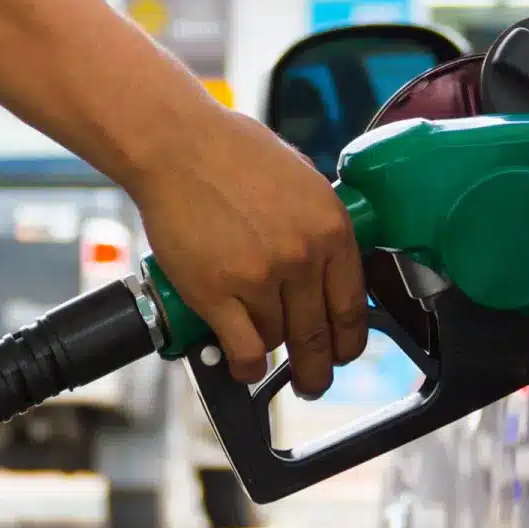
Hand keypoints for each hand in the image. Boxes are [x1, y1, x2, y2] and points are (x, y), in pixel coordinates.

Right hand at [134, 108, 367, 396]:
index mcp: (330, 227)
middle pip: (318, 334)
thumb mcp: (301, 181)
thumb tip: (325, 268)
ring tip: (255, 343)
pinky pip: (244, 349)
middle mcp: (302, 256)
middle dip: (317, 369)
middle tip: (313, 382)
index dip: (348, 340)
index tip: (342, 352)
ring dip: (268, 347)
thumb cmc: (232, 152)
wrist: (177, 145)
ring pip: (277, 339)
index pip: (351, 305)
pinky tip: (243, 366)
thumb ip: (317, 226)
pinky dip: (245, 366)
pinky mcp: (217, 293)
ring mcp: (260, 277)